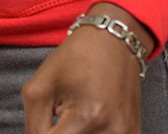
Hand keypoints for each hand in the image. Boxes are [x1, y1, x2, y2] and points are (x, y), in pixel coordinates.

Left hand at [21, 4, 149, 133]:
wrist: (113, 42)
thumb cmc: (75, 59)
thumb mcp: (39, 88)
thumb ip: (33, 125)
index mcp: (87, 117)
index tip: (44, 123)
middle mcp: (112, 131)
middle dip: (59, 133)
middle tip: (59, 114)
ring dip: (74, 132)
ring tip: (74, 114)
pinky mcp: (134, 133)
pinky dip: (92, 133)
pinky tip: (89, 117)